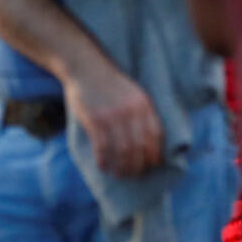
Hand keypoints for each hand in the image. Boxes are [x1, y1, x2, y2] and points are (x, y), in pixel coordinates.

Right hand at [61, 56, 162, 177]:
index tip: (150, 165)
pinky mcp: (95, 119)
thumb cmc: (110, 83)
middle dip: (138, 166)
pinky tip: (103, 166)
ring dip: (122, 167)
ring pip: (122, 151)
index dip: (154, 155)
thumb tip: (150, 142)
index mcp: (143, 103)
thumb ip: (142, 112)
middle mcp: (131, 111)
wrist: (86, 67)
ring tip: (119, 174)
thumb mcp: (133, 92)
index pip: (155, 136)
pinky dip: (104, 160)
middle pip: (139, 147)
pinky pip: (102, 147)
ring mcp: (113, 115)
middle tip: (133, 174)